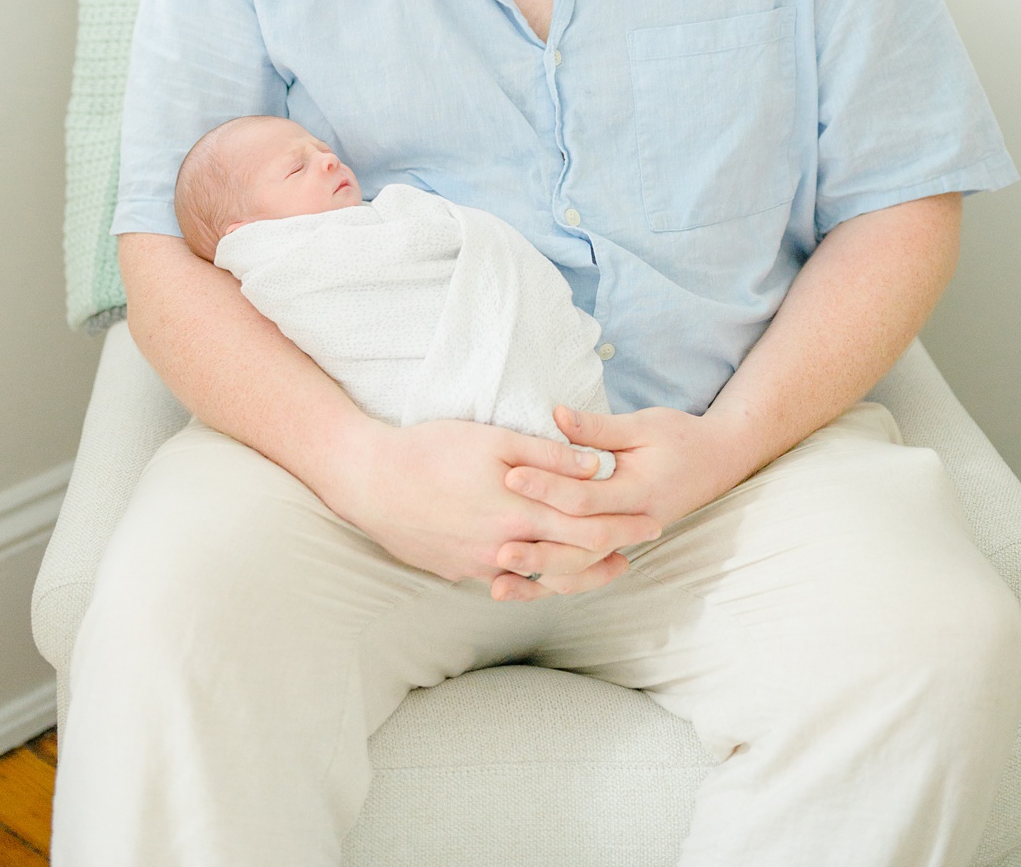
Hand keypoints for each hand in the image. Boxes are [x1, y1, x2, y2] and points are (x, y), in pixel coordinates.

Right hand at [318, 416, 657, 598]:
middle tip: (644, 543)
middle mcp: (503, 548)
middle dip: (613, 551)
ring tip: (607, 564)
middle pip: (572, 559)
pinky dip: (537, 578)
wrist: (367, 480)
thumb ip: (549, 456)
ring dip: (579, 572)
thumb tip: (597, 467)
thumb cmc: (431, 450)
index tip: (653, 521)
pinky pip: (508, 581)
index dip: (625, 526)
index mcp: (519, 514)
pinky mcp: (455, 570)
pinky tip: (548, 570)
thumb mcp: (495, 440)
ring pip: (541, 578)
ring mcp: (477, 565)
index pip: (588, 528)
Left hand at [489, 405, 739, 599]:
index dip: (548, 487)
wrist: (716, 463)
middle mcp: (633, 525)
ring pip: (581, 570)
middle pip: (581, 548)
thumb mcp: (644, 424)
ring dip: (540, 575)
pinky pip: (583, 572)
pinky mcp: (617, 547)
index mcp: (639, 492)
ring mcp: (626, 541)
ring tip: (499, 577)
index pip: (586, 498)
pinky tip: (518, 586)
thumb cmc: (679, 438)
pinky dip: (550, 582)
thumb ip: (598, 428)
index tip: (511, 476)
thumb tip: (556, 415)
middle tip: (497, 545)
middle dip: (538, 549)